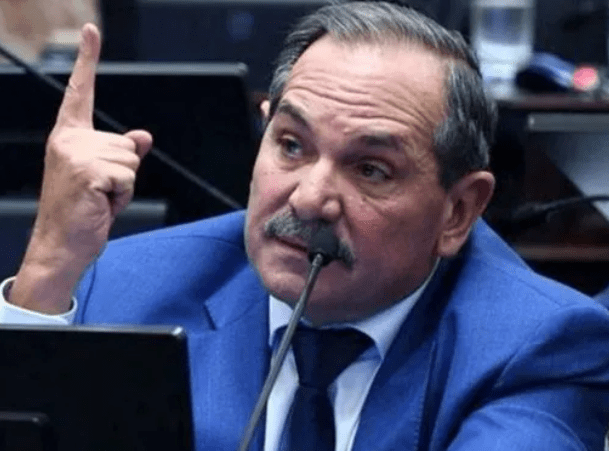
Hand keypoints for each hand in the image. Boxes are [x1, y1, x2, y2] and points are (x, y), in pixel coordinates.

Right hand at [9, 23, 152, 313]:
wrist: (62, 246)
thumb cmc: (81, 212)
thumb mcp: (105, 178)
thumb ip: (122, 153)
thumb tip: (143, 135)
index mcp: (69, 138)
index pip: (80, 93)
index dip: (88, 60)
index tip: (92, 30)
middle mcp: (68, 140)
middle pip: (127, 144)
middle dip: (124, 173)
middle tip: (99, 194)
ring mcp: (75, 154)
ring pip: (131, 160)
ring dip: (124, 186)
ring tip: (99, 199)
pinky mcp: (87, 170)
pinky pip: (128, 177)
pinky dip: (123, 195)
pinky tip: (100, 204)